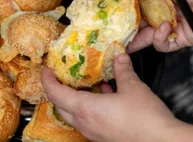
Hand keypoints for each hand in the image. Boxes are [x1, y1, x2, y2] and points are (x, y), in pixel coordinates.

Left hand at [42, 53, 178, 141]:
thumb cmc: (145, 120)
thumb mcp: (133, 88)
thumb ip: (123, 70)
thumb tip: (120, 58)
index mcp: (85, 108)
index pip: (55, 93)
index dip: (47, 79)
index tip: (47, 69)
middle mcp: (85, 122)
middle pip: (60, 104)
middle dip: (59, 89)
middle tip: (63, 75)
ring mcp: (93, 132)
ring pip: (74, 113)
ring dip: (76, 97)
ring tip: (87, 83)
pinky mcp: (102, 137)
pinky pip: (88, 119)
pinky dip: (90, 106)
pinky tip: (106, 95)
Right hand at [105, 0, 192, 52]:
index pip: (128, 8)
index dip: (116, 14)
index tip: (104, 18)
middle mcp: (158, 12)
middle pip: (134, 26)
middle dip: (123, 32)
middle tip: (112, 36)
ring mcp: (167, 26)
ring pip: (145, 39)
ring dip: (140, 39)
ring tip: (139, 33)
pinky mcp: (178, 38)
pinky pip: (162, 45)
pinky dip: (160, 39)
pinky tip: (165, 28)